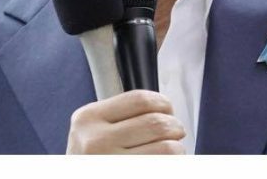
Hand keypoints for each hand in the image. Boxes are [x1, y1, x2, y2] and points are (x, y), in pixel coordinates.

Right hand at [66, 90, 185, 153]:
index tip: (168, 111)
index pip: (139, 99)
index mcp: (88, 118)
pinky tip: (165, 164)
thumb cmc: (91, 159)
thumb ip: (118, 116)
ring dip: (178, 148)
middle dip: (175, 127)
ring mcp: (110, 164)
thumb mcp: (91, 131)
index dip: (162, 103)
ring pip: (167, 148)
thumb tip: (163, 108)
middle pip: (156, 122)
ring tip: (173, 151)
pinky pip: (164, 167)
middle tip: (177, 133)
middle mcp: (95, 141)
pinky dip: (173, 163)